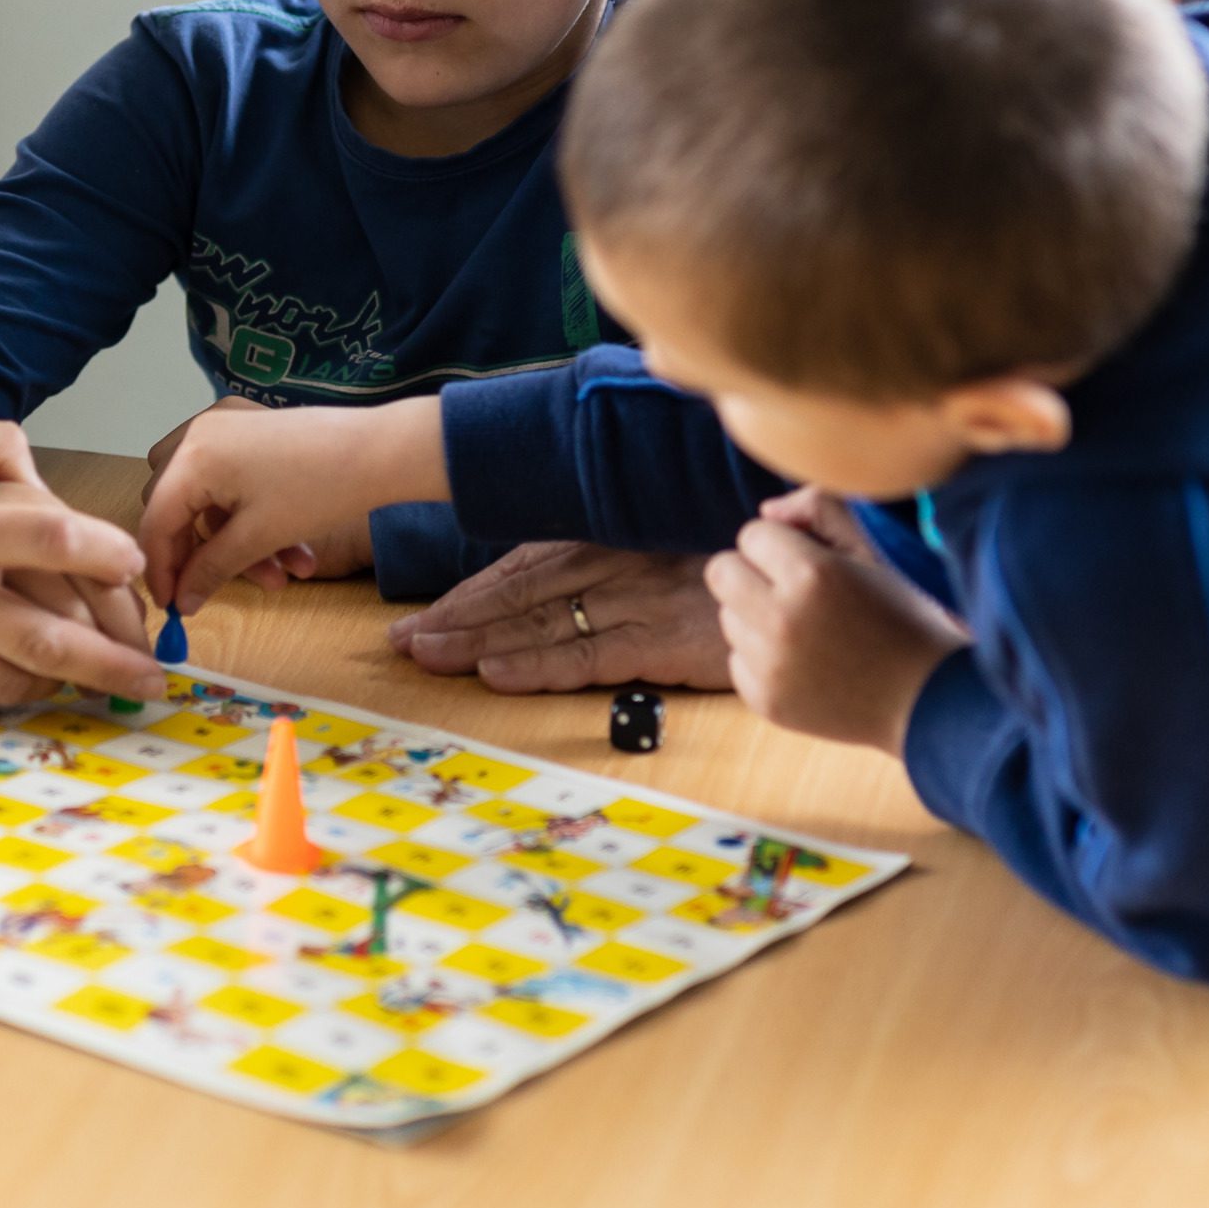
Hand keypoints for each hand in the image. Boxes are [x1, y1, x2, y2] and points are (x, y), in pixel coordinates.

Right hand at [0, 420, 162, 704]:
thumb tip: (58, 488)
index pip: (56, 543)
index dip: (111, 557)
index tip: (135, 565)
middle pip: (52, 642)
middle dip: (117, 663)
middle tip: (158, 676)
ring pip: (18, 679)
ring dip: (70, 683)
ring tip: (104, 679)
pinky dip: (11, 685)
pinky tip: (34, 676)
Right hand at [139, 398, 442, 612]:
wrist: (383, 452)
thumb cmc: (320, 490)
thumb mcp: (258, 538)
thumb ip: (209, 570)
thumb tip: (181, 602)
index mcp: (192, 454)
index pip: (156, 520)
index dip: (160, 569)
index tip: (171, 606)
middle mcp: (200, 432)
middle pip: (176, 506)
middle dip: (202, 553)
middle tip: (216, 588)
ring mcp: (227, 427)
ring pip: (210, 498)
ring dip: (237, 542)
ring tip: (281, 576)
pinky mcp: (253, 431)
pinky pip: (232, 480)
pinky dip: (251, 517)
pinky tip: (292, 550)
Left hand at [387, 541, 733, 690]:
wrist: (806, 579)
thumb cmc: (734, 555)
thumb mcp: (670, 538)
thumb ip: (619, 549)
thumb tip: (558, 578)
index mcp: (611, 533)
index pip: (523, 564)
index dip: (469, 592)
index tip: (423, 615)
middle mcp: (615, 561)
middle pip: (518, 593)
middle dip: (455, 618)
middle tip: (402, 642)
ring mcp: (637, 601)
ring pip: (539, 623)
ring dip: (475, 642)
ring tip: (425, 656)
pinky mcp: (663, 641)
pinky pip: (587, 655)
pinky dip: (536, 666)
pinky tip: (494, 674)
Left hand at [707, 488, 969, 752]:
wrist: (929, 699)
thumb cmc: (904, 615)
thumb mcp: (875, 549)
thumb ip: (820, 509)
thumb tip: (766, 511)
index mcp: (811, 574)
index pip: (751, 534)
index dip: (783, 543)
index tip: (814, 561)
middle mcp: (782, 620)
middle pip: (721, 572)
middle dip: (753, 572)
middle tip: (794, 589)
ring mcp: (770, 667)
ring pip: (728, 616)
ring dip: (757, 616)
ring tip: (809, 629)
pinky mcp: (766, 702)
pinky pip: (736, 661)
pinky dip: (762, 659)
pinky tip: (807, 662)